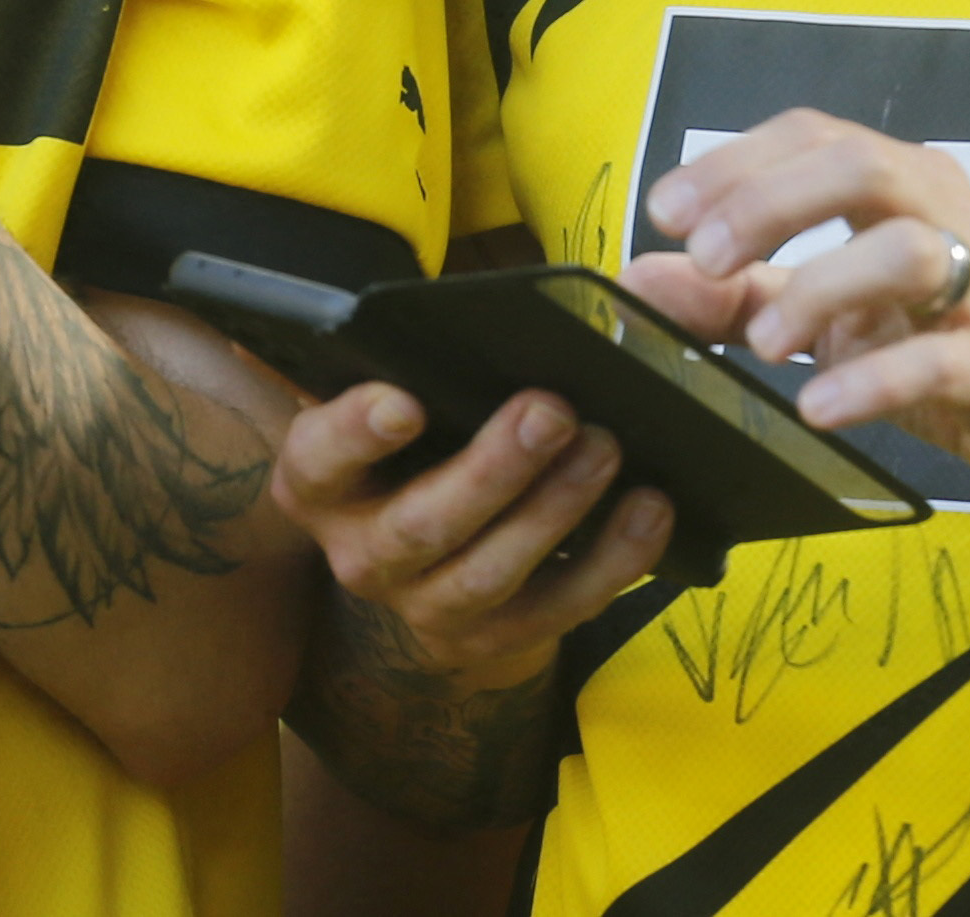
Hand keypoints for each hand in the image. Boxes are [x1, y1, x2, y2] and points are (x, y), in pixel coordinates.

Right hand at [270, 384, 675, 681]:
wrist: (426, 547)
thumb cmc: (418, 441)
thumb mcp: (402, 398)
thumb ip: (429, 368)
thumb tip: (513, 327)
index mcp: (320, 481)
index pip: (321, 456)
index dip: (359, 433)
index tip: (407, 401)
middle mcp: (359, 554)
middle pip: (419, 525)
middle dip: (492, 470)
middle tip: (552, 410)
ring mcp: (423, 607)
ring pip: (487, 575)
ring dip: (553, 512)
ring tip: (605, 449)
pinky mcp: (487, 641)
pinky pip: (553, 613)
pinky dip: (609, 563)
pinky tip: (649, 510)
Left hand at [632, 109, 969, 530]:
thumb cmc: (948, 350)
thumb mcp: (834, 317)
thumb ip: (739, 294)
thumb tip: (639, 274)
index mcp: (902, 188)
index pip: (814, 136)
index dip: (735, 162)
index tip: (666, 211)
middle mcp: (947, 217)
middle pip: (860, 166)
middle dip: (771, 202)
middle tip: (710, 258)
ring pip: (909, 250)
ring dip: (822, 286)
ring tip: (764, 344)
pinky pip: (944, 360)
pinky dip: (874, 380)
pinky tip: (819, 405)